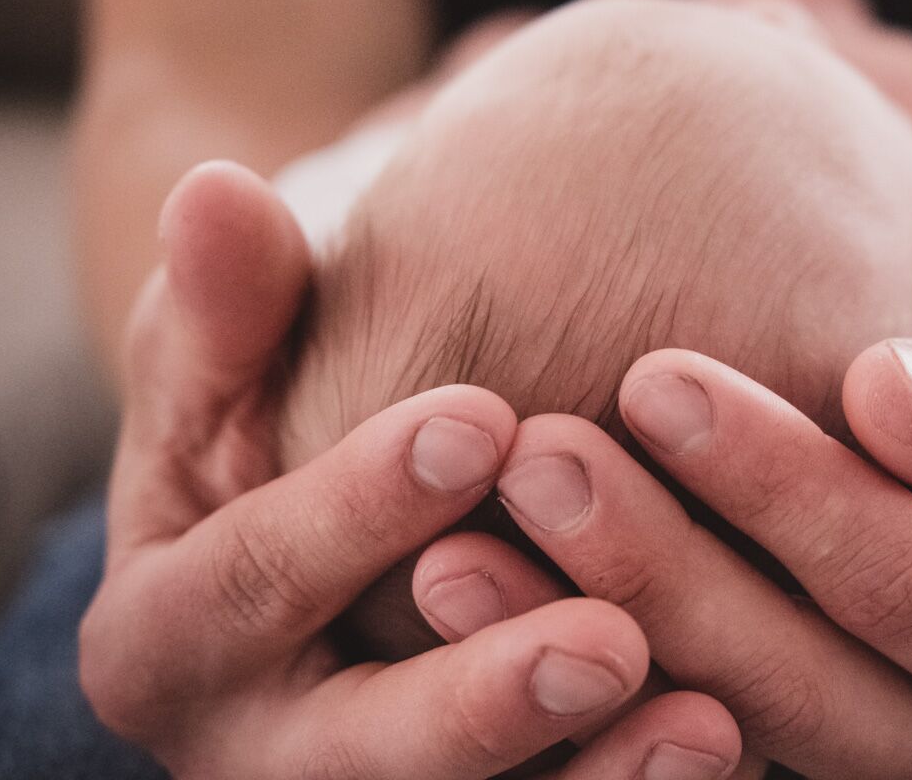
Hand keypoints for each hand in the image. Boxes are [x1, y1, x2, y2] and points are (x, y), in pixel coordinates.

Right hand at [79, 160, 741, 778]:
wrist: (342, 522)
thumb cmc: (279, 413)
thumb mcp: (239, 363)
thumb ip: (231, 305)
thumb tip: (217, 188)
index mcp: (168, 642)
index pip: (254, 581)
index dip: (357, 507)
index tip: (485, 419)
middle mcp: (262, 754)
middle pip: (360, 757)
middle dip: (483, 703)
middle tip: (608, 639)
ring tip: (713, 721)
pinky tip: (743, 735)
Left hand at [427, 302, 911, 776]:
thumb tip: (889, 403)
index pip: (903, 580)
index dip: (781, 484)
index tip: (659, 374)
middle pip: (785, 677)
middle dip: (653, 567)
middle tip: (533, 455)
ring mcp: (866, 774)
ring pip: (706, 723)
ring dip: (579, 634)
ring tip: (456, 539)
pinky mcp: (787, 761)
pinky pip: (664, 728)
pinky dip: (573, 661)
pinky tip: (470, 583)